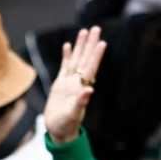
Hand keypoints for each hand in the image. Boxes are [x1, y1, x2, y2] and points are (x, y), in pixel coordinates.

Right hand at [42, 26, 106, 144]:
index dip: (95, 56)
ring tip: (84, 31)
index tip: (101, 42)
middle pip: (84, 59)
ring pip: (75, 60)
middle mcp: (77, 83)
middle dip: (90, 44)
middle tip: (95, 28)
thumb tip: (89, 90)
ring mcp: (69, 83)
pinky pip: (65, 67)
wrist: (59, 131)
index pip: (90, 68)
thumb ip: (80, 103)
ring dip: (80, 46)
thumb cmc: (66, 126)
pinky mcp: (60, 85)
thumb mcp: (72, 115)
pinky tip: (68, 45)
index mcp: (81, 88)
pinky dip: (66, 56)